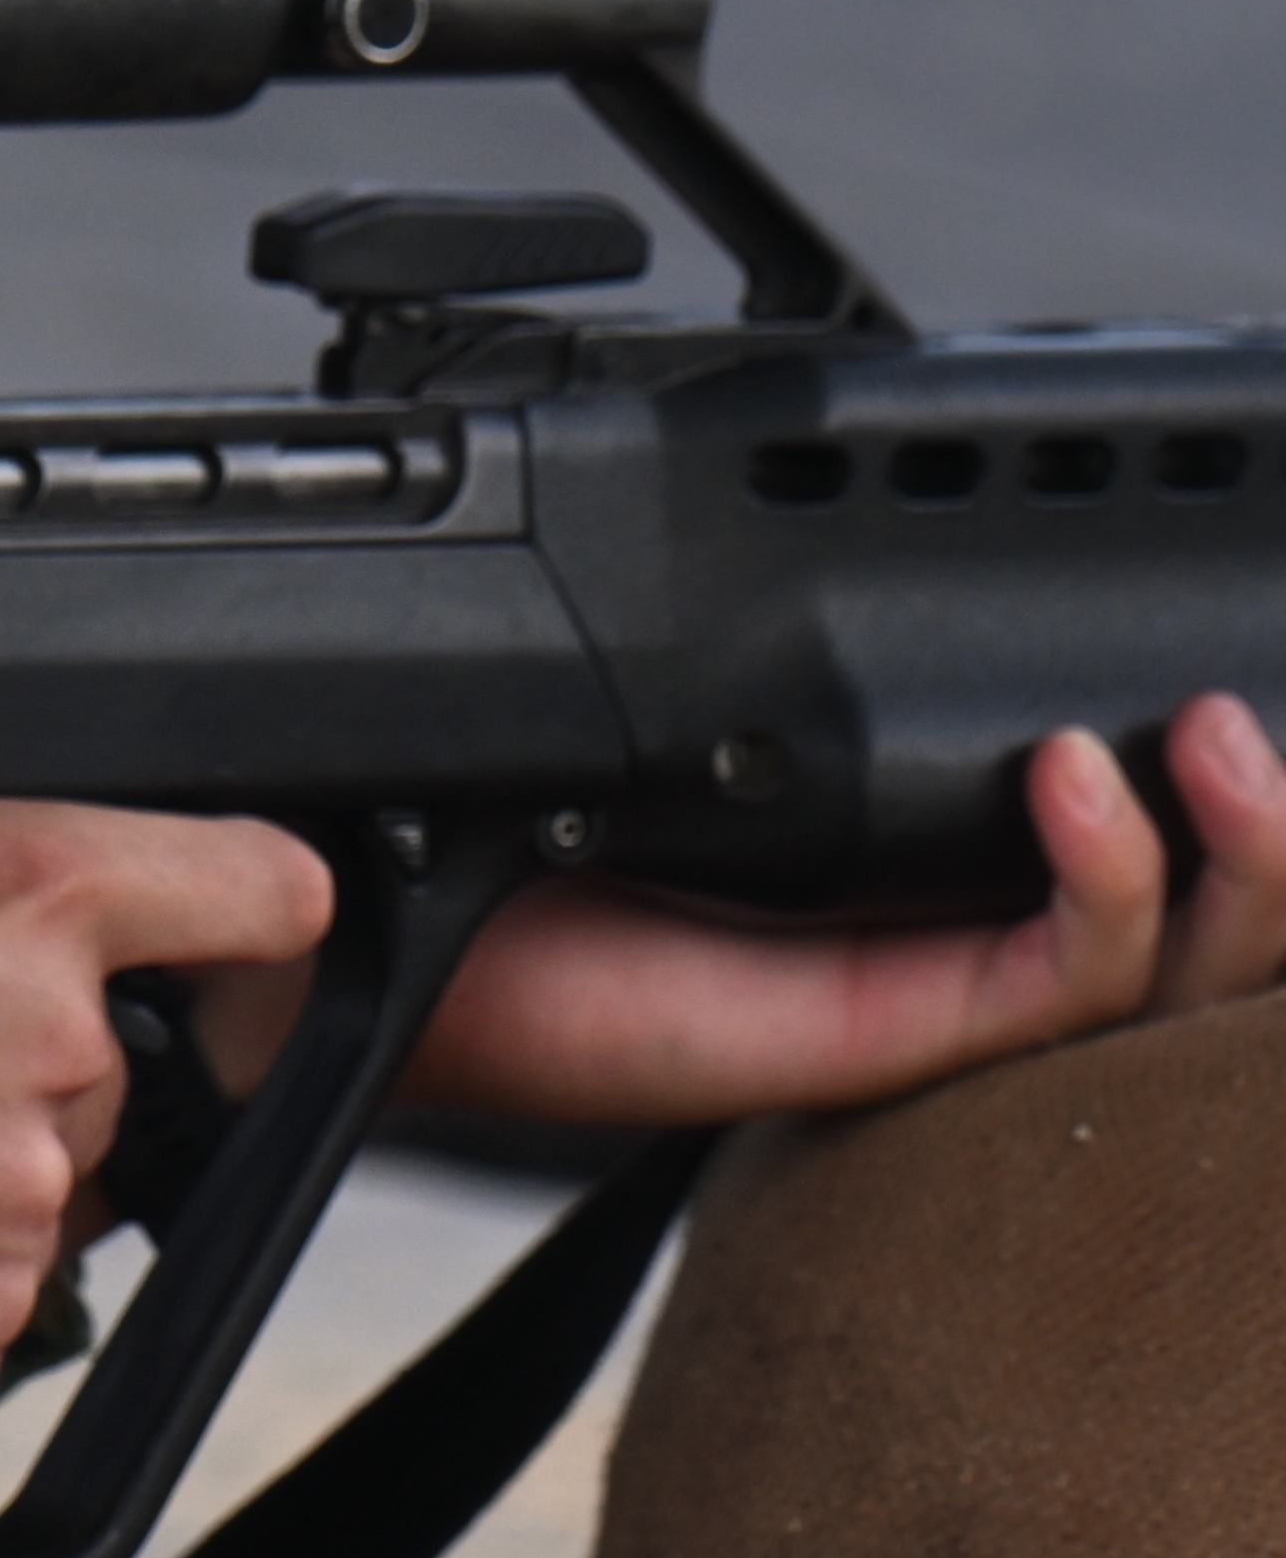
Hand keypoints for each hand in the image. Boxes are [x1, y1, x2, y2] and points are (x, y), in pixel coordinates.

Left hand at [193, 693, 1285, 1123]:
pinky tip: (1075, 798)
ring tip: (1211, 746)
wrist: (362, 916)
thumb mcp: (649, 703)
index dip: (1208, 773)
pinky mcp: (864, 1042)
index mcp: (908, 857)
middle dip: (1267, 824)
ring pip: (1165, 968)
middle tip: (1247, 716)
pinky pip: (1047, 994)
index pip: (1121, 821)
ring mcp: (908, 993)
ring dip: (1228, 860)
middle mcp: (935, 931)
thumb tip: (849, 515)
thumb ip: (756, 650)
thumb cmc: (483, 808)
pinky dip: (1100, 898)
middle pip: (1193, 910)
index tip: (1230, 648)